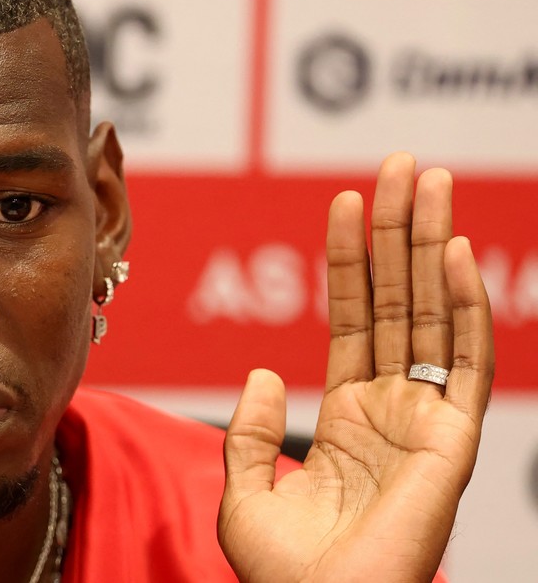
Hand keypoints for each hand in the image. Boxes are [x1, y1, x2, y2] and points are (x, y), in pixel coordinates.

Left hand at [218, 153, 493, 581]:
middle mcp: (390, 409)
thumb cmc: (283, 573)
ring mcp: (424, 418)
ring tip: (426, 181)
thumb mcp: (244, 490)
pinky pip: (463, 359)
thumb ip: (249, 429)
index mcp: (344, 418)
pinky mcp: (452, 439)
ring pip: (430, 313)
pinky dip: (462, 303)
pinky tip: (450, 251)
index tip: (344, 202)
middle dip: (396, 232)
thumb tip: (262, 374)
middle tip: (400, 166)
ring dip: (429, 245)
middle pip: (394, 301)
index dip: (349, 260)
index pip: (350, 318)